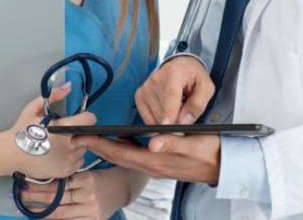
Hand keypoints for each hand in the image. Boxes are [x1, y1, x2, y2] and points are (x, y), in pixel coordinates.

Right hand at [8, 84, 95, 179]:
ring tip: (60, 145)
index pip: (90, 119)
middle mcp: (71, 145)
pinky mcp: (65, 172)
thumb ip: (53, 96)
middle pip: (86, 135)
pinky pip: (77, 163)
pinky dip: (72, 158)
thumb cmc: (23, 130)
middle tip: (63, 133)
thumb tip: (68, 86)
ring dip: (76, 146)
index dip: (83, 117)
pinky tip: (59, 155)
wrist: (11, 153)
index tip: (75, 119)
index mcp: (66, 128)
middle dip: (78, 132)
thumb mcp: (34, 108)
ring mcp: (69, 160)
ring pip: (82, 149)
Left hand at [18, 170, 121, 218]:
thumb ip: (69, 174)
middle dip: (37, 197)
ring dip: (43, 212)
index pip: (59, 184)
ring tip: (28, 208)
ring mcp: (92, 211)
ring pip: (62, 214)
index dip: (41, 184)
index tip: (27, 183)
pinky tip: (45, 218)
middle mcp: (89, 196)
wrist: (122, 188)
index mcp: (87, 179)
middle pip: (57, 199)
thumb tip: (44, 175)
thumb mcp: (86, 170)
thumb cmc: (100, 176)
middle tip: (22, 194)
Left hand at [81, 134, 220, 184]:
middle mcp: (152, 166)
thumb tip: (152, 142)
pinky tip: (117, 141)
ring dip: (105, 148)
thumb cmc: (212, 151)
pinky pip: (133, 157)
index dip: (98, 144)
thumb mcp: (194, 144)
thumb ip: (173, 143)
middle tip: (75, 137)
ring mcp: (155, 166)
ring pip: (123, 157)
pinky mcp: (159, 163)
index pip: (120, 152)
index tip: (80, 137)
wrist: (226, 165)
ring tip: (89, 138)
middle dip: (95, 147)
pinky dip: (120, 149)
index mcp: (157, 160)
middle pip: (117, 156)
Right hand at [135, 56, 214, 124]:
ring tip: (177, 110)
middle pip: (162, 110)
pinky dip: (158, 121)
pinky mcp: (139, 96)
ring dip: (167, 122)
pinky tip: (167, 113)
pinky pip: (147, 118)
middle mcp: (155, 78)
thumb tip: (184, 122)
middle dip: (175, 122)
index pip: (170, 95)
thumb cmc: (194, 77)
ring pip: (155, 117)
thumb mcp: (206, 88)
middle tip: (186, 117)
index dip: (169, 112)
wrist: (180, 66)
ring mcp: (145, 88)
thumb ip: (197, 105)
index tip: (167, 127)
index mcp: (174, 72)